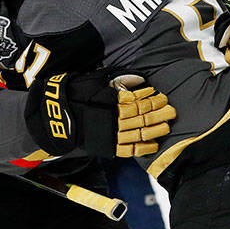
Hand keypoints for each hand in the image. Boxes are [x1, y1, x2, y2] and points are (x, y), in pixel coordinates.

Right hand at [25, 72, 175, 157]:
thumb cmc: (75, 95)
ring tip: (167, 125)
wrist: (57, 118)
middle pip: (143, 115)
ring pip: (140, 132)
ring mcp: (112, 133)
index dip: (151, 97)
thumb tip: (139, 78)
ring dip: (156, 128)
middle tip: (172, 109)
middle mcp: (115, 117)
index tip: (161, 95)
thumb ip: (117, 80)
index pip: (138, 99)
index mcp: (112, 100)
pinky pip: (130, 150)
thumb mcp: (95, 81)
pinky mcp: (108, 146)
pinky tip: (154, 145)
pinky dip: (143, 148)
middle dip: (159, 112)